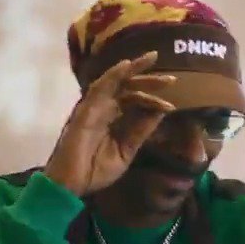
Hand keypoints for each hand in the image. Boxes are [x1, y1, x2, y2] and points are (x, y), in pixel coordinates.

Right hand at [44, 51, 175, 196]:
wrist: (73, 185)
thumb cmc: (95, 170)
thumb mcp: (127, 151)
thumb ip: (141, 131)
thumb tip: (161, 112)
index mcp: (114, 119)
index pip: (135, 101)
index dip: (154, 100)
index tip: (172, 105)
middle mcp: (105, 109)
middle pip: (128, 87)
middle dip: (149, 80)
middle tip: (172, 79)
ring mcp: (94, 107)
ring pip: (115, 82)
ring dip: (133, 69)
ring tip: (152, 58)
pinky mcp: (85, 110)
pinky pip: (99, 88)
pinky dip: (113, 75)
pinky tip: (126, 66)